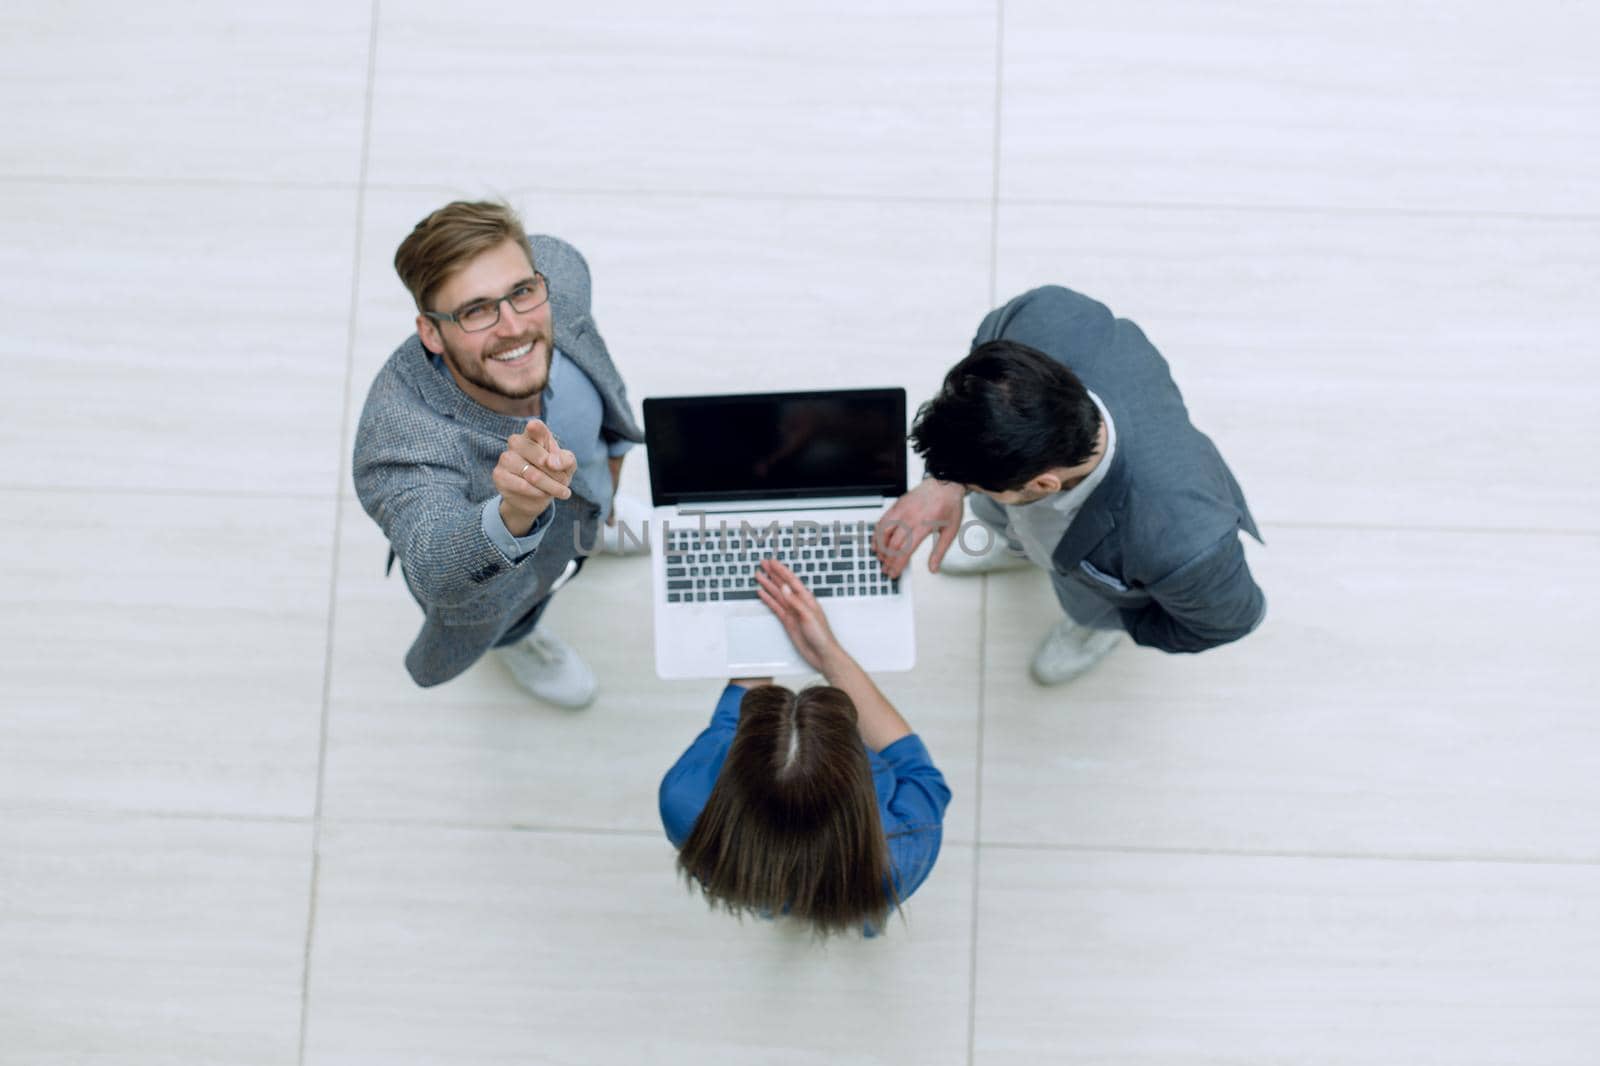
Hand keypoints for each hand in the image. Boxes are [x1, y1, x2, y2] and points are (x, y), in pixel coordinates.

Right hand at [492, 419, 576, 535]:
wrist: (536, 497)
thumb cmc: (553, 475)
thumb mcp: (567, 467)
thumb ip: (565, 460)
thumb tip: (551, 462)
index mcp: (534, 435)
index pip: (535, 427)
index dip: (534, 427)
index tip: (533, 426)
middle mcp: (516, 442)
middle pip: (538, 455)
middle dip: (556, 473)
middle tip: (565, 481)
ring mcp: (505, 458)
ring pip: (531, 474)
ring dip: (550, 486)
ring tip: (561, 491)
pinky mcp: (499, 475)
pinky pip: (522, 485)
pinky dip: (538, 492)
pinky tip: (543, 494)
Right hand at [753, 559, 842, 674]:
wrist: (821, 653)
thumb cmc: (822, 636)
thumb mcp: (809, 616)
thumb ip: (795, 602)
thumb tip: (785, 587)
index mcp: (807, 599)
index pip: (791, 580)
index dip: (781, 570)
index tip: (771, 562)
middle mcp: (798, 603)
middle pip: (783, 584)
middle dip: (773, 573)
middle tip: (762, 563)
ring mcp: (792, 611)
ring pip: (777, 594)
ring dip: (768, 584)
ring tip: (758, 575)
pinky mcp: (787, 620)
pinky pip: (775, 607)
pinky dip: (768, 599)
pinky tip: (762, 593)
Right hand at [874, 478, 963, 577]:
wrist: (946, 483)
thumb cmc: (949, 505)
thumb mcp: (950, 531)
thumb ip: (939, 552)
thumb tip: (933, 568)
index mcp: (924, 525)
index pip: (905, 550)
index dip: (897, 564)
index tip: (894, 573)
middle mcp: (910, 517)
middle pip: (892, 544)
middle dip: (887, 560)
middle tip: (886, 569)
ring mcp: (901, 510)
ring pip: (883, 532)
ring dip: (880, 548)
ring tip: (881, 558)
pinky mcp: (897, 505)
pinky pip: (882, 520)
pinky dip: (877, 533)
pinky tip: (877, 542)